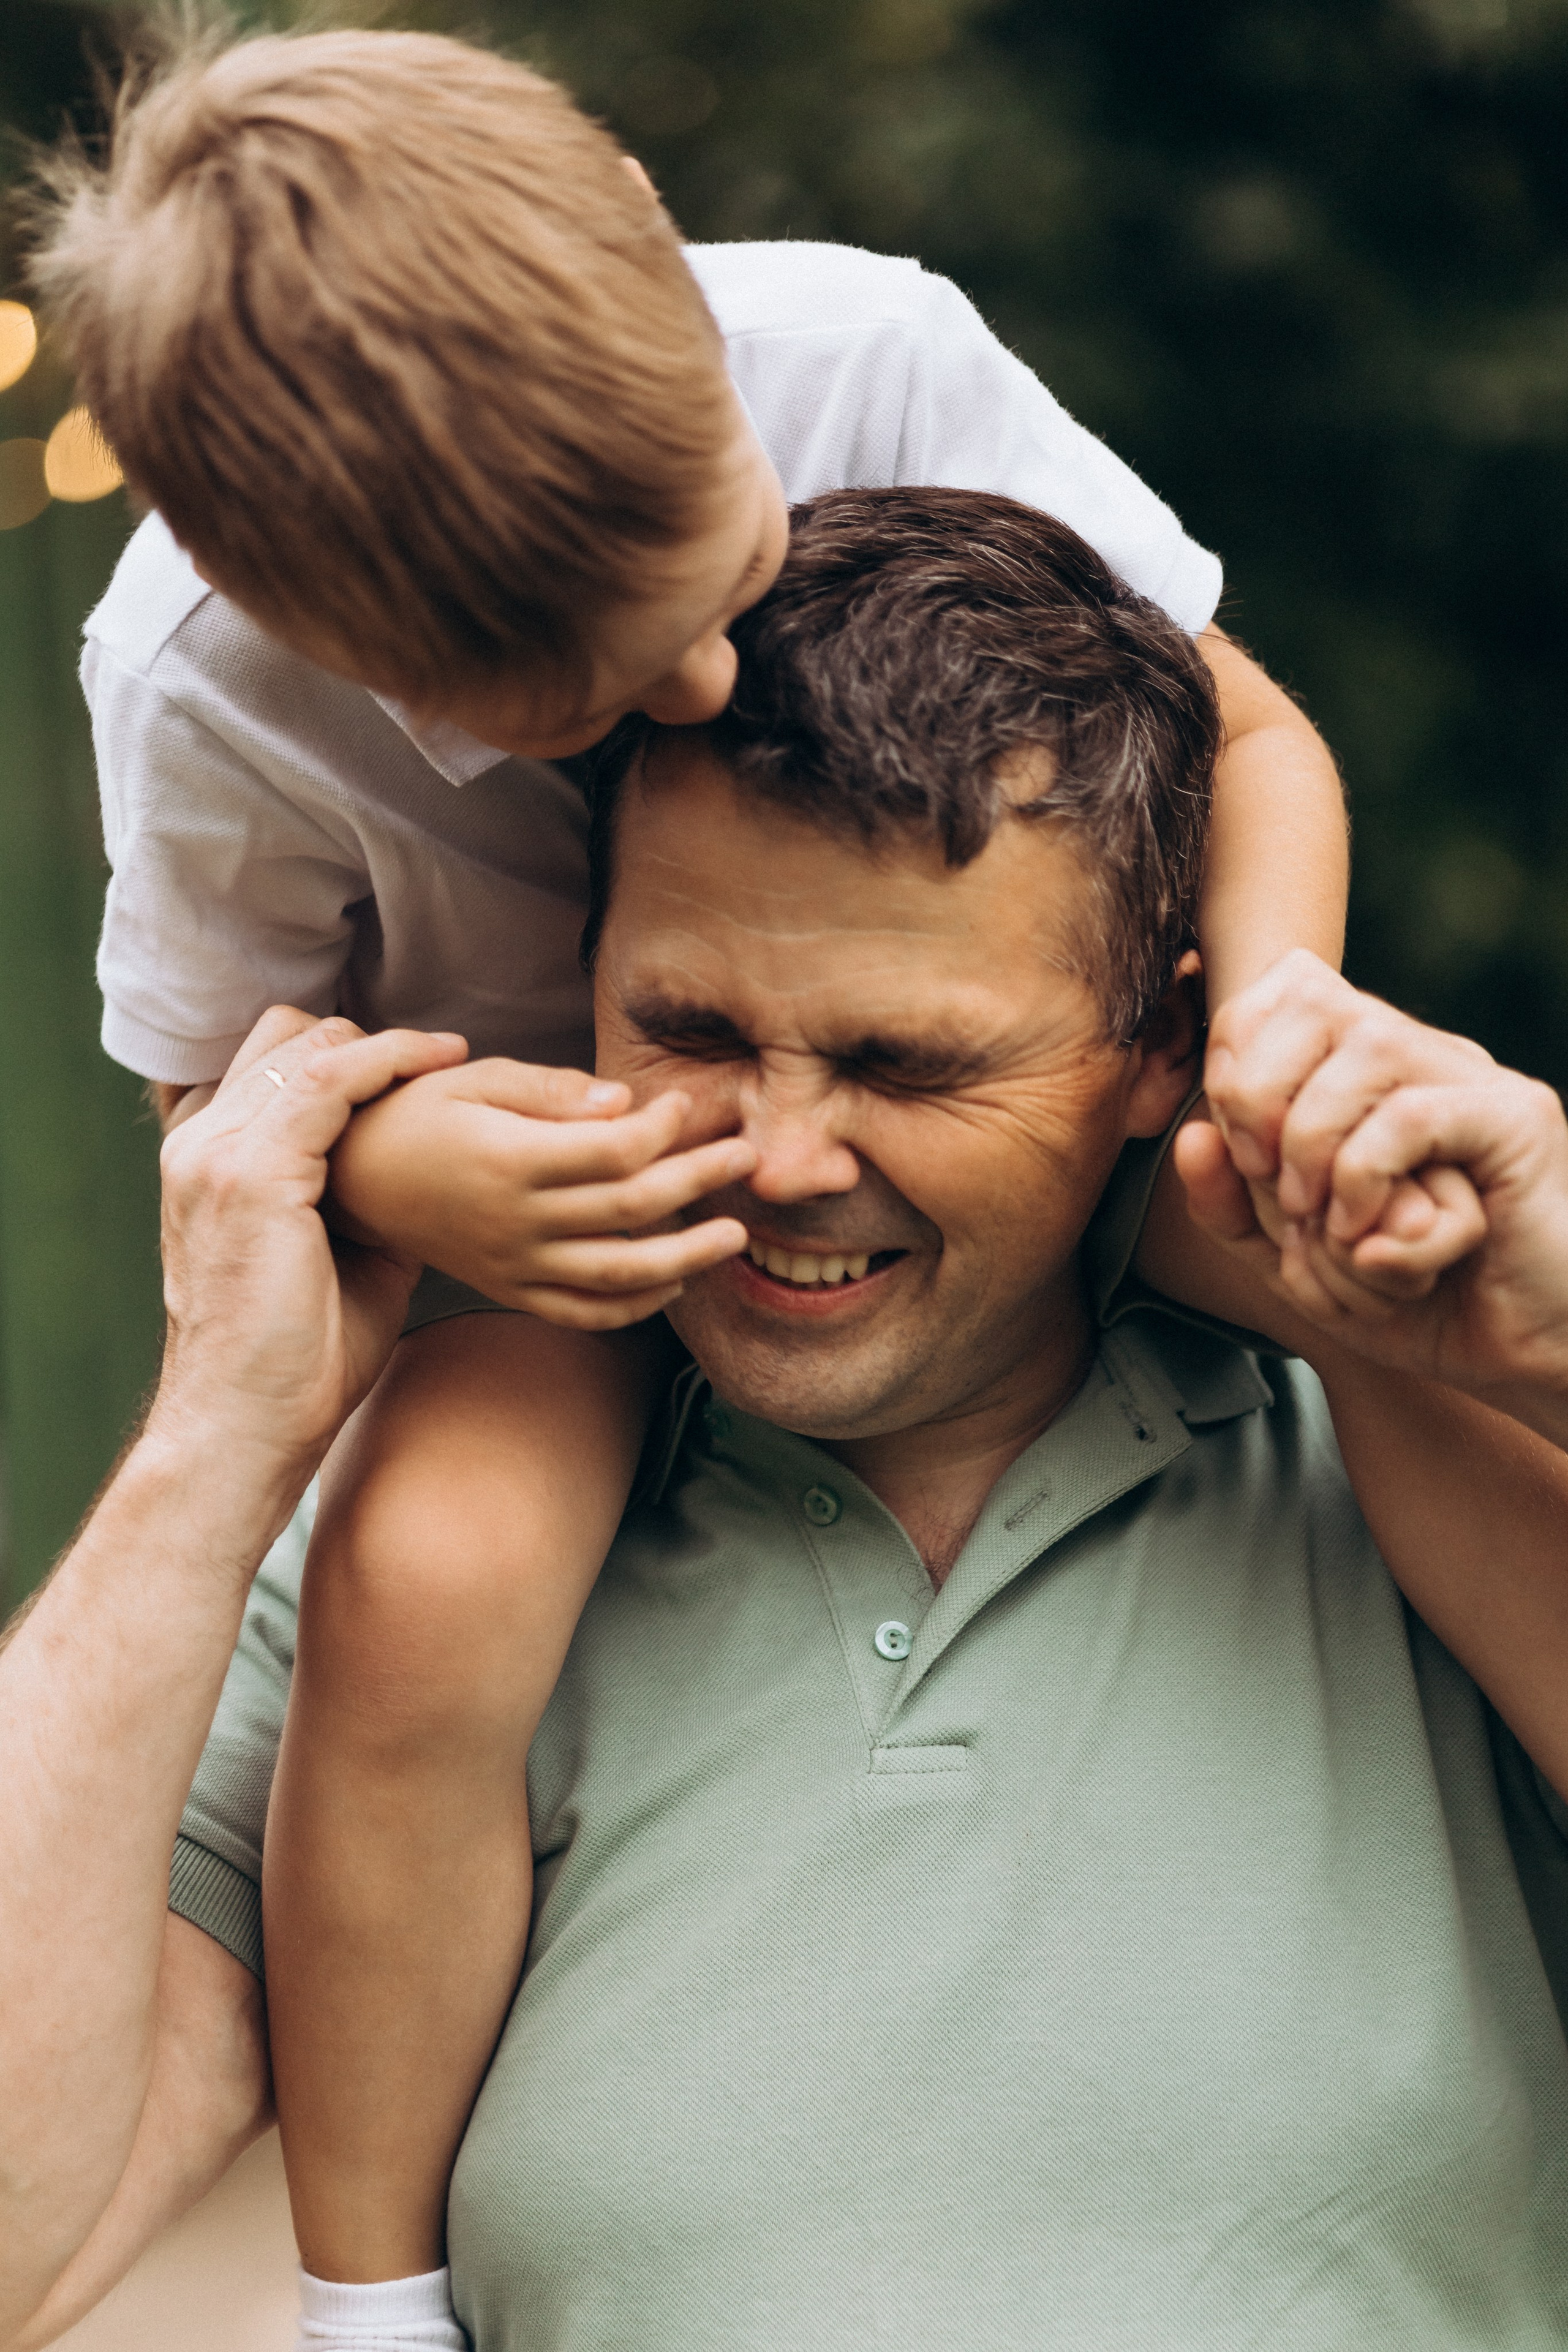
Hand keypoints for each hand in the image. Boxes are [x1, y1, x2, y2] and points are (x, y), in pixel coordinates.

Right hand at [150, 1008, 467, 1505]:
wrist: (246, 1424)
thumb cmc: (294, 1361)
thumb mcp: (329, 1258)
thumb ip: (358, 1204)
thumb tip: (422, 1180)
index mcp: (205, 1162)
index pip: (263, 1063)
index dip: (337, 1052)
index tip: (410, 1064)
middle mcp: (198, 1145)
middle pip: (280, 1036)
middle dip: (360, 1038)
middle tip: (435, 1058)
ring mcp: (216, 1154)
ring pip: (304, 1044)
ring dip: (384, 1044)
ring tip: (448, 1054)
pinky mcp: (251, 1172)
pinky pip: (329, 1078)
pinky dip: (389, 1061)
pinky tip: (440, 1061)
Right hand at [327, 1058, 756, 1328]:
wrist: (356, 1178)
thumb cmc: (419, 1113)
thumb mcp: (475, 1081)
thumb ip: (552, 1090)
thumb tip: (626, 1102)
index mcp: (510, 1159)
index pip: (611, 1152)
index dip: (661, 1129)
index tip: (686, 1105)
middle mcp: (516, 1220)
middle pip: (629, 1209)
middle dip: (698, 1182)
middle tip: (748, 1158)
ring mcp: (514, 1264)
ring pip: (617, 1274)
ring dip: (685, 1257)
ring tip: (734, 1237)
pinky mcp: (510, 1290)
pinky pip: (581, 1312)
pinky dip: (633, 1307)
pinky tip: (673, 1284)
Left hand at [1176, 951, 1567, 1424]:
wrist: (1522, 1353)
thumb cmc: (1414, 1300)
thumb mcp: (1294, 1261)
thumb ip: (1230, 1204)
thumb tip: (1190, 1135)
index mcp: (1363, 1071)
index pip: (1281, 991)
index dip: (1234, 1058)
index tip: (1238, 1154)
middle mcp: (1421, 1054)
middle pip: (1313, 1000)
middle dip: (1259, 1094)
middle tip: (1271, 1189)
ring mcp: (1473, 1078)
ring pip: (1366, 1050)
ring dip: (1313, 1143)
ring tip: (1318, 1222)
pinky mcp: (1515, 1120)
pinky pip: (1414, 1116)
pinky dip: (1367, 1179)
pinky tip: (1369, 1242)